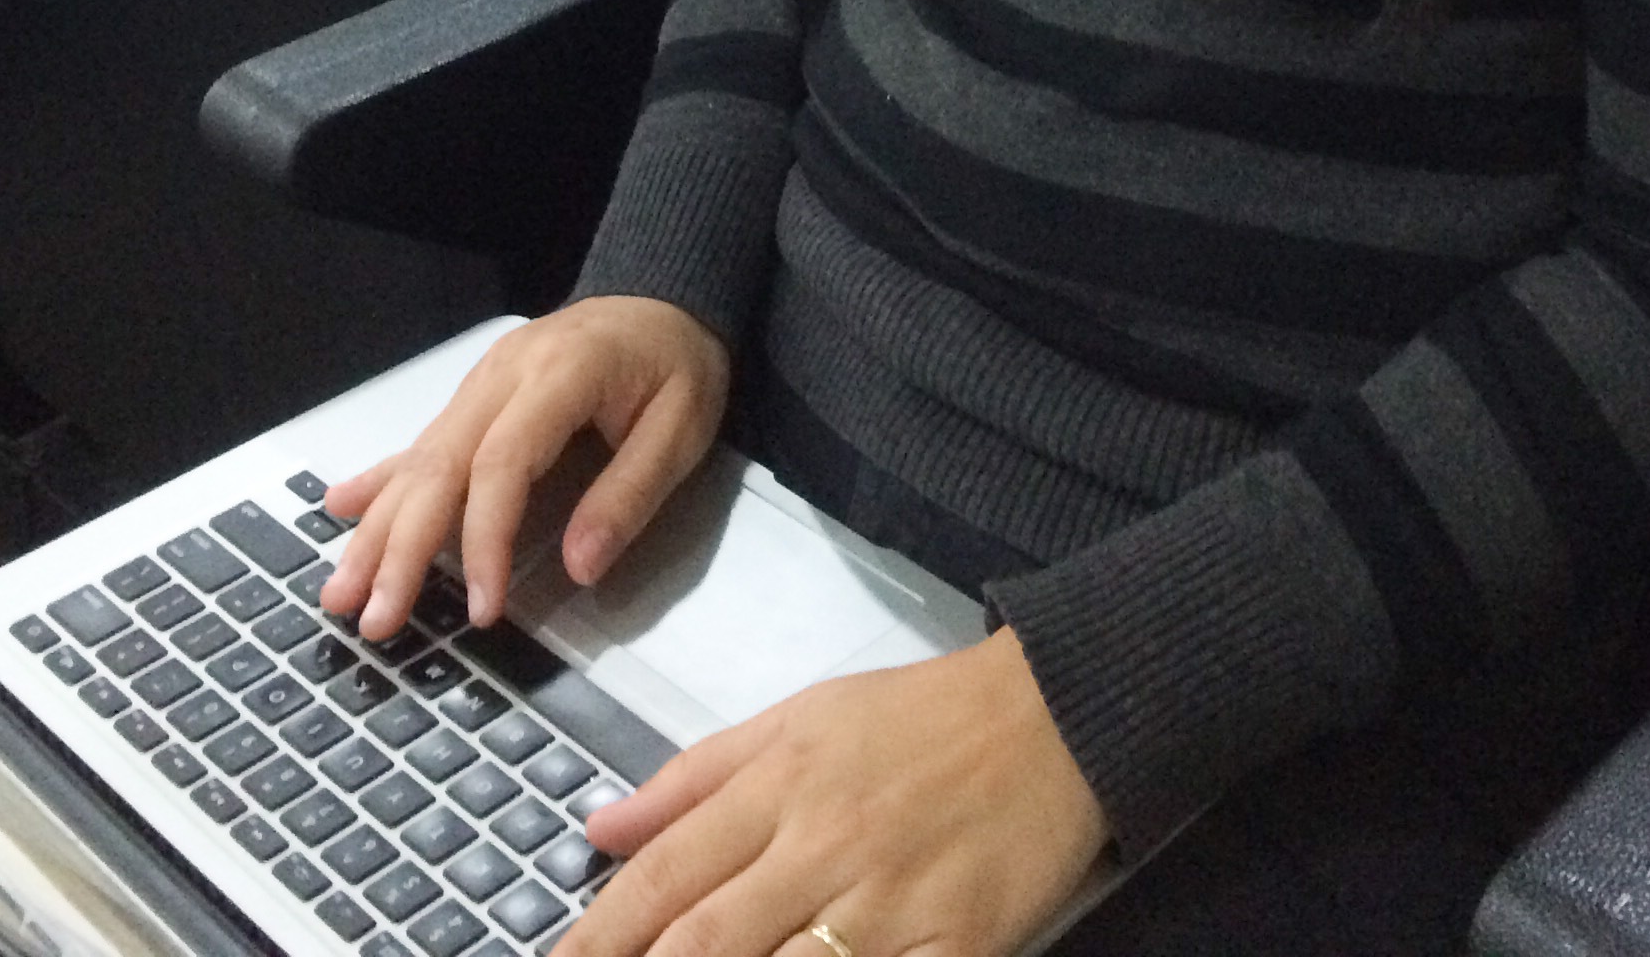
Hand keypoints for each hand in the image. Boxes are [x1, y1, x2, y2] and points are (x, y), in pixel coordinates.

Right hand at [320, 298, 728, 639]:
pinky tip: (340, 508)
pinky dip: (382, 479)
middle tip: (374, 618)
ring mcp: (482, 379)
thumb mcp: (682, 426)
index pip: (503, 462)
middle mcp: (504, 372)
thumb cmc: (679, 363)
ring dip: (377, 527)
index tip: (483, 610)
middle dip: (402, 546)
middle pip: (441, 462)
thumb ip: (631, 495)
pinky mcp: (476, 393)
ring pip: (420, 456)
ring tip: (339, 590)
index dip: (485, 538)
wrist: (667, 295)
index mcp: (559, 373)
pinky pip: (423, 441)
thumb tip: (579, 569)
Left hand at [568, 629, 1107, 956]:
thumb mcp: (797, 719)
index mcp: (778, 785)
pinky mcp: (953, 949)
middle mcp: (821, 848)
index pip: (663, 878)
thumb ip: (694, 778)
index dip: (596, 938)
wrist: (1053, 716)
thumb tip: (595, 827)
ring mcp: (887, 907)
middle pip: (705, 942)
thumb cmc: (917, 719)